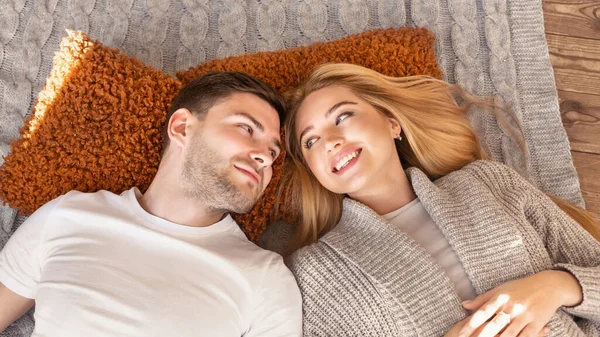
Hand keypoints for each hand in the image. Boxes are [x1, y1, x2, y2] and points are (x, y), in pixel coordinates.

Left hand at [457, 270, 581, 336]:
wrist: (549, 285)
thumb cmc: (521, 287)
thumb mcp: (501, 289)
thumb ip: (482, 299)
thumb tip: (464, 305)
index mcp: (501, 297)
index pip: (482, 313)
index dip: (470, 324)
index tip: (461, 334)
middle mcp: (511, 306)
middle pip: (494, 325)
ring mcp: (525, 315)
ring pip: (509, 334)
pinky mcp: (537, 323)